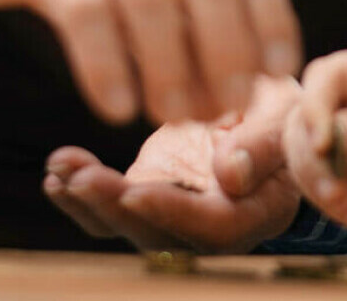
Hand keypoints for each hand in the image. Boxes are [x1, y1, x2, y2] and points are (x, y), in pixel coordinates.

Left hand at [44, 75, 301, 251]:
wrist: (272, 114)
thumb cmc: (288, 112)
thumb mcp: (288, 115)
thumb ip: (263, 143)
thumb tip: (228, 174)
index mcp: (257, 210)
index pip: (214, 228)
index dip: (174, 213)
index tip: (136, 190)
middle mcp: (214, 226)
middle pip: (161, 235)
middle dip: (115, 208)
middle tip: (81, 179)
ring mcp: (179, 214)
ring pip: (128, 226)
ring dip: (89, 202)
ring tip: (60, 170)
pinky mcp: (154, 196)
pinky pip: (113, 209)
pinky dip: (81, 196)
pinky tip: (57, 173)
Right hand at [283, 47, 346, 227]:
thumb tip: (333, 132)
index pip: (327, 75)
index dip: (316, 106)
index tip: (323, 146)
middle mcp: (343, 90)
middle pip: (302, 113)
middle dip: (313, 159)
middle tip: (338, 195)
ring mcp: (327, 121)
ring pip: (296, 146)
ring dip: (316, 183)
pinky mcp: (319, 152)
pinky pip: (303, 171)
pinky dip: (320, 196)